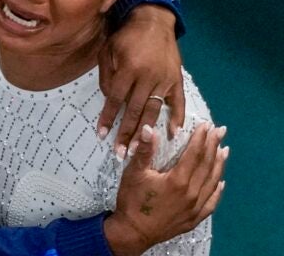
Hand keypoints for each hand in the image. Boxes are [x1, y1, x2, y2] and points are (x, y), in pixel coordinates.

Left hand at [98, 5, 184, 156]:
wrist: (153, 20)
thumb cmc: (126, 36)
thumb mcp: (107, 50)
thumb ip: (106, 75)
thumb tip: (109, 99)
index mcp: (128, 69)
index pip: (115, 99)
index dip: (108, 117)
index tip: (102, 134)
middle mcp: (147, 77)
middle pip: (134, 110)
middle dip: (126, 133)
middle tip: (119, 153)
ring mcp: (165, 79)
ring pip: (153, 110)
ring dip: (145, 132)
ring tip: (137, 149)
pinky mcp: (177, 79)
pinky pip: (178, 102)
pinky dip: (177, 118)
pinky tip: (173, 134)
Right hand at [104, 123, 227, 255]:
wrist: (133, 232)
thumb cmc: (132, 201)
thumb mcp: (134, 173)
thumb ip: (144, 151)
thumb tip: (149, 128)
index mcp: (178, 180)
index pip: (194, 154)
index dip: (201, 138)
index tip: (207, 125)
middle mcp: (192, 193)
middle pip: (207, 165)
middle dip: (214, 146)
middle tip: (220, 131)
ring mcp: (195, 207)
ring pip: (212, 182)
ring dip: (219, 164)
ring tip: (224, 150)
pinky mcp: (194, 218)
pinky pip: (211, 202)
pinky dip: (217, 190)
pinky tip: (221, 182)